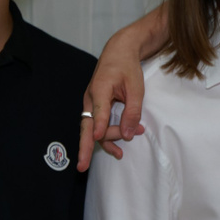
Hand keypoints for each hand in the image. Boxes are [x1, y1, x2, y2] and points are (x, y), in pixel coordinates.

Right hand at [77, 35, 148, 171]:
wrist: (118, 53)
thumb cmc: (127, 68)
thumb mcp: (136, 87)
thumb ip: (133, 111)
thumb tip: (129, 134)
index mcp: (100, 89)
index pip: (99, 111)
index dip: (99, 125)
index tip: (97, 137)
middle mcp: (91, 98)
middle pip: (87, 127)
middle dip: (84, 148)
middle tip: (82, 167)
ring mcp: (91, 104)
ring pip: (94, 129)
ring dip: (109, 140)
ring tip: (128, 146)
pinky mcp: (95, 109)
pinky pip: (97, 127)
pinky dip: (106, 138)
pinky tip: (116, 151)